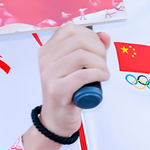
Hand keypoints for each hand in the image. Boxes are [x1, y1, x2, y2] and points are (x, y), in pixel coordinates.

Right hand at [22, 24, 109, 149]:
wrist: (56, 119)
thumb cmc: (68, 91)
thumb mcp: (78, 67)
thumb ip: (91, 49)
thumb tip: (104, 36)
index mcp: (48, 49)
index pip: (71, 29)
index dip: (90, 36)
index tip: (98, 49)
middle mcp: (45, 59)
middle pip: (79, 41)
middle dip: (99, 51)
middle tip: (103, 64)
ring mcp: (49, 74)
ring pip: (82, 56)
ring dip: (100, 64)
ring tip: (103, 73)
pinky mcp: (57, 90)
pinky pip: (82, 75)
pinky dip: (97, 74)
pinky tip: (102, 78)